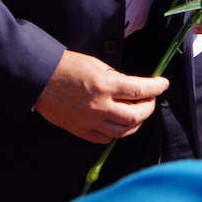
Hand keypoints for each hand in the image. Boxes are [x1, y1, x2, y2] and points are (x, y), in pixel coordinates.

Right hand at [35, 50, 168, 143]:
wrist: (38, 78)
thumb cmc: (65, 66)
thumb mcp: (95, 63)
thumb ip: (115, 77)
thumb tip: (131, 87)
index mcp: (104, 85)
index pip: (140, 89)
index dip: (156, 87)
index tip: (163, 84)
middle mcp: (100, 106)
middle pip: (136, 116)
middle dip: (149, 107)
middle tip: (151, 99)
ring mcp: (90, 121)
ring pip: (124, 132)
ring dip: (136, 123)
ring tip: (137, 113)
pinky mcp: (80, 130)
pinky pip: (105, 138)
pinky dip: (116, 132)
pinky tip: (118, 124)